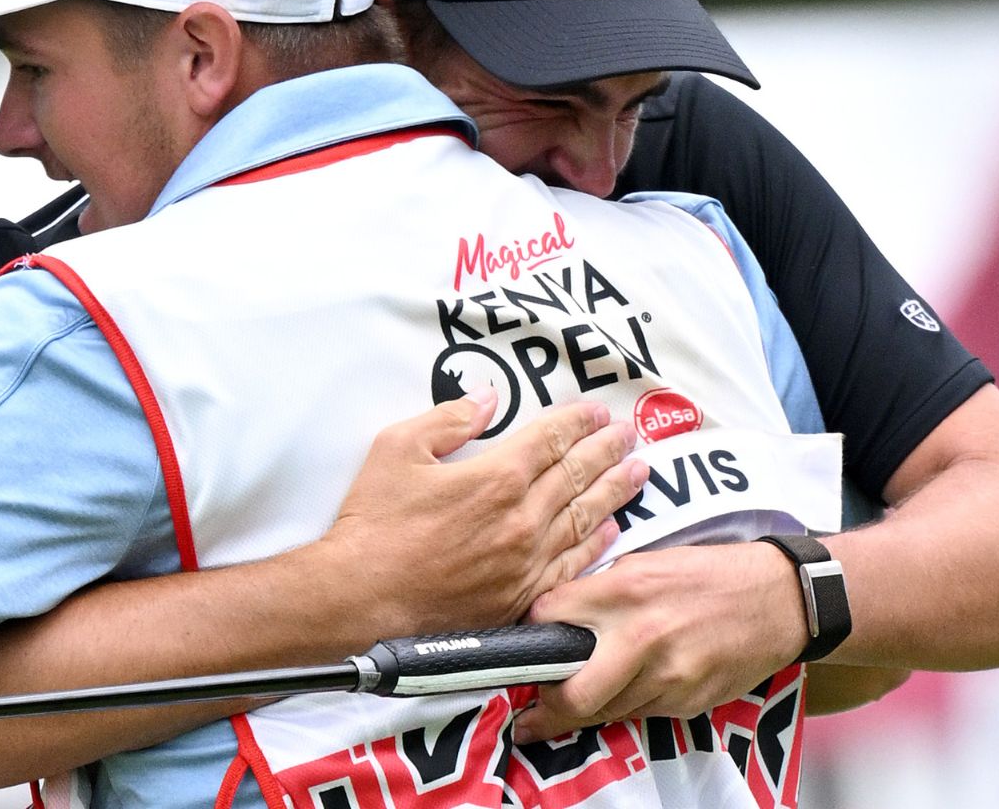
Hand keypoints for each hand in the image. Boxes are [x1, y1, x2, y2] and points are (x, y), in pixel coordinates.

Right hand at [314, 387, 646, 637]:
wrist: (360, 598)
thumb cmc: (372, 524)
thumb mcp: (397, 449)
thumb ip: (448, 419)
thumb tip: (487, 400)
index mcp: (496, 476)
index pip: (551, 439)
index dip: (576, 421)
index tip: (594, 411)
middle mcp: (522, 518)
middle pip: (578, 474)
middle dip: (606, 449)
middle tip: (628, 434)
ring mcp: (527, 561)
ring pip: (586, 518)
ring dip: (615, 491)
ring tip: (639, 472)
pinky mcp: (521, 596)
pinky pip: (574, 566)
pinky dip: (599, 544)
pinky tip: (614, 530)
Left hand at [512, 540, 808, 740]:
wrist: (779, 599)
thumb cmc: (707, 575)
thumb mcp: (645, 564)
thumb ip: (598, 591)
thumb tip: (553, 618)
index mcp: (625, 590)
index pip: (550, 620)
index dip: (530, 636)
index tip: (523, 646)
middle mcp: (642, 637)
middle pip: (570, 694)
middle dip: (544, 708)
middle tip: (531, 710)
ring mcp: (667, 676)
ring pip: (603, 712)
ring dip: (584, 711)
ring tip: (572, 702)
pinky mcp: (687, 702)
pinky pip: (638, 714)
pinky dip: (624, 707)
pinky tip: (625, 691)